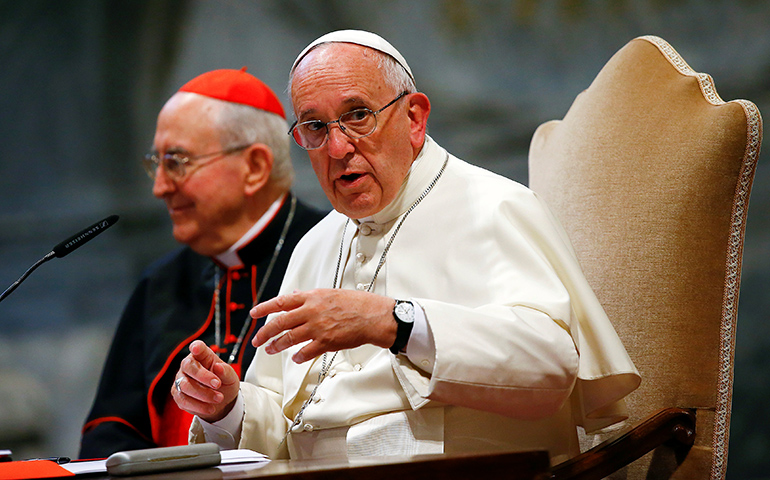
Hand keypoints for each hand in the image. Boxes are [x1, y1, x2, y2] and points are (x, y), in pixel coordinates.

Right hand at [171, 340, 239, 422]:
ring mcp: (180, 379)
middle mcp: (188, 365)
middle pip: (188, 366)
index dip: (196, 347)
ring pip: (185, 385)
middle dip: (203, 376)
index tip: (197, 348)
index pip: (197, 347)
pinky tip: (210, 408)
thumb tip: (219, 367)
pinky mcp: (178, 395)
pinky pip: (183, 400)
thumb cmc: (224, 383)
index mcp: (202, 356)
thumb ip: (226, 371)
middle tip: (218, 384)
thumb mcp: (231, 377)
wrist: (220, 402)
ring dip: (203, 394)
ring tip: (219, 398)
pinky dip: (198, 406)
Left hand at [250, 289, 396, 362]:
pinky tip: (295, 358)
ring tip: (270, 350)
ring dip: (277, 345)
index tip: (253, 314)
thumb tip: (296, 293)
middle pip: (280, 322)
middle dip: (264, 333)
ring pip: (289, 338)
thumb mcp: (330, 293)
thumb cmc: (355, 303)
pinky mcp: (327, 342)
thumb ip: (310, 296)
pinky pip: (306, 351)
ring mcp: (318, 327)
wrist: (373, 316)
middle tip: (256, 341)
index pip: (281, 301)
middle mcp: (311, 311)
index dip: (264, 308)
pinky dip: (298, 356)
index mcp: (311, 297)